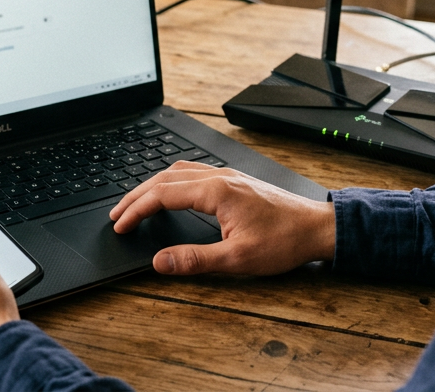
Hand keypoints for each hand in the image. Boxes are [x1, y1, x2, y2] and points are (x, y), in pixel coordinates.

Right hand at [109, 162, 334, 275]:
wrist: (317, 228)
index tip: (120, 225)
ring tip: (136, 203)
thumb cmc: (284, 241)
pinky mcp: (235, 181)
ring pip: (178, 171)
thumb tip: (160, 261)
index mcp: (216, 191)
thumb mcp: (237, 258)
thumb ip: (194, 260)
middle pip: (165, 178)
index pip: (162, 195)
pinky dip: (171, 181)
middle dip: (136, 196)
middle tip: (117, 214)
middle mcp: (220, 177)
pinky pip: (193, 172)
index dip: (136, 210)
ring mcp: (228, 176)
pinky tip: (171, 191)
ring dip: (153, 186)